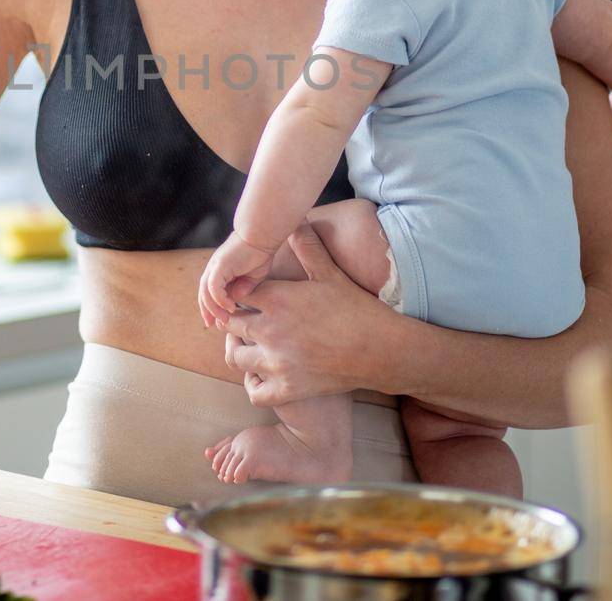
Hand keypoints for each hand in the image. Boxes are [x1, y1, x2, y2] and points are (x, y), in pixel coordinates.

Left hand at [198, 231, 275, 328]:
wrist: (261, 235)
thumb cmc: (259, 253)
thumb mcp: (252, 277)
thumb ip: (243, 288)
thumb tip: (235, 300)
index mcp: (219, 272)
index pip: (208, 293)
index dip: (211, 308)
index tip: (217, 322)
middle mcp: (213, 269)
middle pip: (203, 295)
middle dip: (207, 311)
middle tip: (213, 325)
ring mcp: (214, 267)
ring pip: (206, 293)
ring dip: (214, 308)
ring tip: (225, 319)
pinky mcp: (219, 266)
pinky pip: (214, 287)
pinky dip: (220, 299)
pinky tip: (230, 307)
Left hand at [222, 220, 403, 405]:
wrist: (381, 349)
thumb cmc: (357, 308)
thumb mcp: (330, 274)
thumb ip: (308, 247)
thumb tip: (296, 220)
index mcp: (277, 300)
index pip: (237, 293)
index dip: (239, 294)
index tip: (247, 297)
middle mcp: (270, 331)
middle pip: (230, 324)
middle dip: (235, 321)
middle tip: (247, 321)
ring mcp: (277, 362)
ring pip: (235, 358)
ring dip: (240, 351)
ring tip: (252, 347)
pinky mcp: (287, 389)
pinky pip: (254, 392)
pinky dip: (255, 384)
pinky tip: (265, 375)